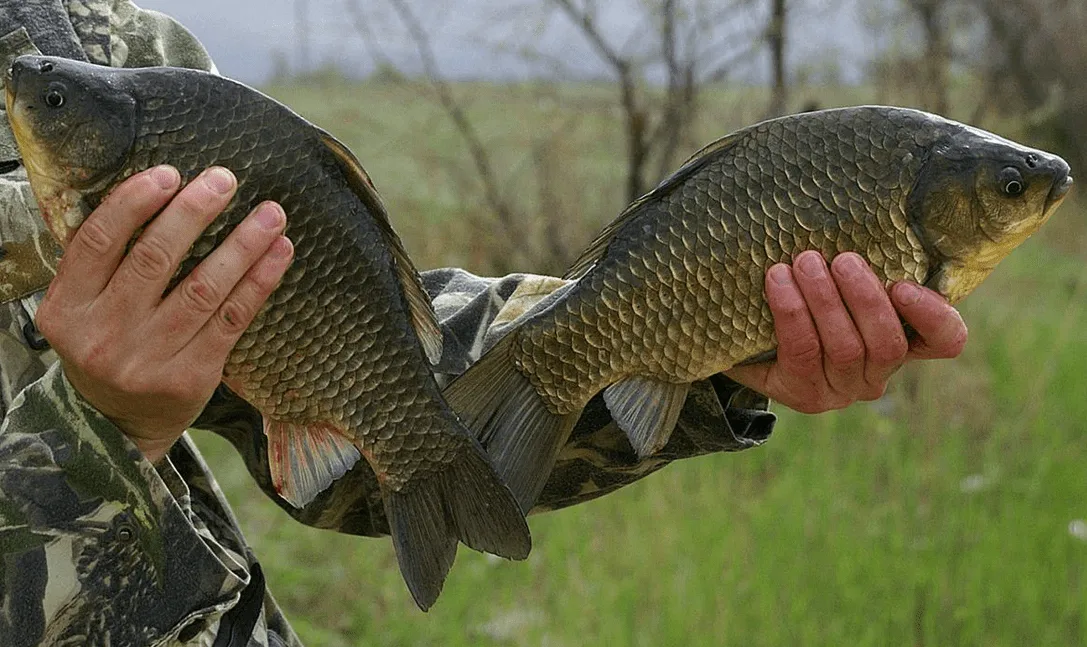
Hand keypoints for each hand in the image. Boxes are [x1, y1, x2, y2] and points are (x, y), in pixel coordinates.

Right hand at [35, 165, 292, 461]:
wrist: (118, 426)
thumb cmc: (108, 348)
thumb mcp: (84, 310)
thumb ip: (105, 264)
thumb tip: (160, 193)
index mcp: (68, 309)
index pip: (97, 242)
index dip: (133, 203)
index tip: (169, 173)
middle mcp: (105, 335)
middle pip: (154, 259)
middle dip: (194, 213)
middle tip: (225, 179)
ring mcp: (149, 358)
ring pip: (203, 288)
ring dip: (242, 245)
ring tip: (271, 213)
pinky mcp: (193, 375)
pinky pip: (233, 318)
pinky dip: (260, 281)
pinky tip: (279, 253)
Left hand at [725, 251, 966, 413]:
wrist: (752, 336)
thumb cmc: (807, 294)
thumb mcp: (839, 276)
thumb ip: (858, 261)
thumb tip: (871, 202)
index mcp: (904, 341)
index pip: (944, 340)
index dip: (932, 316)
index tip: (902, 284)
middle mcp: (878, 372)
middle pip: (888, 343)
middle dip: (865, 298)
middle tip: (842, 259)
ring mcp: (843, 387)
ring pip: (845, 348)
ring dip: (824, 301)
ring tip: (804, 262)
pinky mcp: (807, 394)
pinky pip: (803, 352)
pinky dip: (791, 313)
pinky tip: (777, 281)